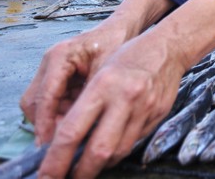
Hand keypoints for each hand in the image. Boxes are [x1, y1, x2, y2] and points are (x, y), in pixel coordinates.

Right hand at [20, 24, 127, 146]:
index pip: (45, 95)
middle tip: (63, 140)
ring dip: (55, 119)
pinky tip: (80, 118)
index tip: (50, 144)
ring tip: (77, 129)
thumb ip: (93, 92)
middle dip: (45, 123)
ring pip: (41, 105)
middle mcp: (49, 63)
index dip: (45, 122)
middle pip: (34, 102)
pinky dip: (63, 113)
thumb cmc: (115, 42)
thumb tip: (82, 123)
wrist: (120, 28)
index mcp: (59, 56)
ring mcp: (51, 70)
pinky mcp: (58, 78)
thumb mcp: (108, 67)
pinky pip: (53, 102)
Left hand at [36, 31, 185, 177]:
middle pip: (97, 151)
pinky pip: (134, 143)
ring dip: (100, 165)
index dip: (55, 160)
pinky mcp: (158, 116)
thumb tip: (63, 141)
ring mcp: (144, 109)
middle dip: (80, 173)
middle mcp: (124, 98)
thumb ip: (84, 106)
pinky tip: (110, 151)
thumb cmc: (128, 57)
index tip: (46, 175)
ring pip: (118, 152)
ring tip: (88, 168)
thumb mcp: (99, 72)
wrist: (168, 48)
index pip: (72, 131)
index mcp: (103, 84)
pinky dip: (118, 152)